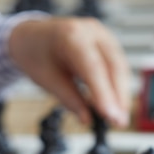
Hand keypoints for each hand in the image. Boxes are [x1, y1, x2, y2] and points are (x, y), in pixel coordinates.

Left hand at [8, 16, 129, 128]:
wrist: (32, 36)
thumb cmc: (36, 54)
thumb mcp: (47, 79)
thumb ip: (69, 99)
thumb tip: (87, 118)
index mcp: (70, 35)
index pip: (92, 67)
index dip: (103, 93)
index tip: (110, 115)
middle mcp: (90, 31)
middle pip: (112, 65)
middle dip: (118, 96)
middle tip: (118, 121)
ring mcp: (101, 36)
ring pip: (119, 67)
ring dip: (121, 94)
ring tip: (119, 118)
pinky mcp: (107, 44)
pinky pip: (117, 66)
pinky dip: (118, 87)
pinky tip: (117, 105)